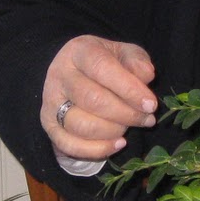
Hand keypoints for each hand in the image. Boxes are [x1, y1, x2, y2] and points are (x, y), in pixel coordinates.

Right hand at [42, 36, 157, 161]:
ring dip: (114, 131)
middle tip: (147, 119)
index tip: (151, 104)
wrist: (76, 75)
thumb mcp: (124, 54)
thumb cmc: (106, 65)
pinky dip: (98, 149)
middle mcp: (59, 75)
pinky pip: (71, 145)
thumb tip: (146, 76)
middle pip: (92, 99)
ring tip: (129, 127)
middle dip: (126, 114)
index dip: (129, 88)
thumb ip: (137, 61)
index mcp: (78, 51)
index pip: (102, 68)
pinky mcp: (49, 125)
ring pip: (81, 125)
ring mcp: (50, 101)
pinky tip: (118, 143)